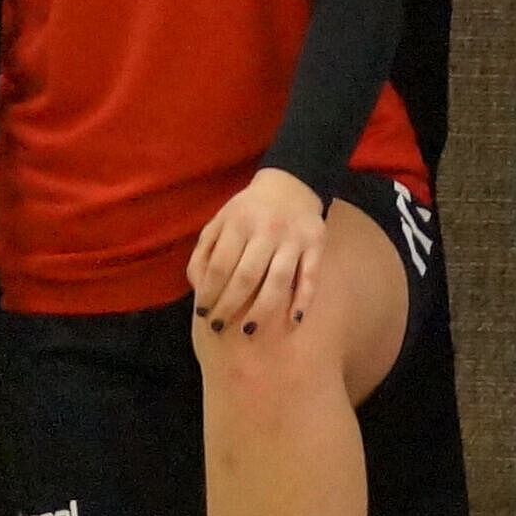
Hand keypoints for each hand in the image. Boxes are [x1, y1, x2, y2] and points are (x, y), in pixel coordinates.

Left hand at [187, 169, 333, 335]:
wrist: (292, 185)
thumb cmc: (248, 210)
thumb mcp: (220, 222)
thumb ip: (204, 252)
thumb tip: (199, 287)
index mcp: (239, 223)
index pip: (221, 266)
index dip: (209, 293)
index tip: (203, 314)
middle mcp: (267, 230)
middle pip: (247, 276)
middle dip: (230, 306)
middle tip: (219, 328)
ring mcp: (295, 239)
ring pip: (279, 280)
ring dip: (263, 309)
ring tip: (249, 330)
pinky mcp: (317, 245)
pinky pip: (311, 277)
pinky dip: (303, 300)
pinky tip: (293, 320)